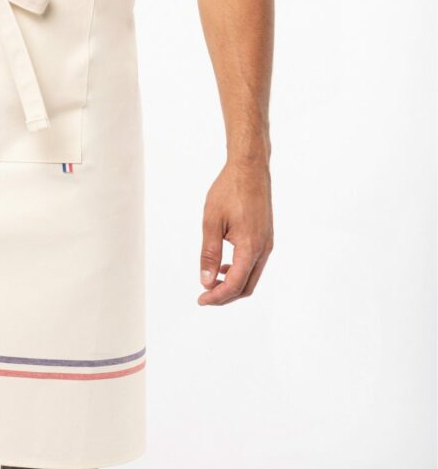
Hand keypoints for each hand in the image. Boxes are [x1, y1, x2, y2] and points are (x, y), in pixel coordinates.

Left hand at [198, 157, 272, 305]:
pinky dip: (240, 271)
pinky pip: (255, 264)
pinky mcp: (266, 237)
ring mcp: (267, 243)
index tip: (201, 299)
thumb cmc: (230, 190)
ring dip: (233, 284)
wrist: (250, 169)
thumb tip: (206, 281)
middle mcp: (263, 249)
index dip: (217, 296)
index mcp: (250, 246)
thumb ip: (209, 253)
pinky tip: (225, 265)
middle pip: (247, 287)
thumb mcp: (212, 222)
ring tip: (212, 280)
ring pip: (252, 277)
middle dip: (225, 295)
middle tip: (205, 295)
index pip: (235, 284)